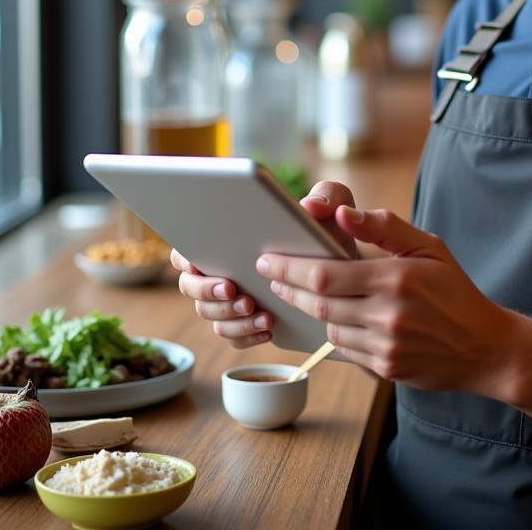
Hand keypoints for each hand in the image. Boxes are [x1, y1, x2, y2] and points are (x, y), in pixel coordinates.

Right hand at [168, 181, 357, 348]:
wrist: (346, 269)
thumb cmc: (329, 229)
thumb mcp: (334, 203)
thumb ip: (326, 195)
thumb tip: (310, 206)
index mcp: (226, 238)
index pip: (186, 247)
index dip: (185, 257)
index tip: (198, 263)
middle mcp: (221, 270)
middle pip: (190, 286)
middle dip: (207, 290)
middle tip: (233, 288)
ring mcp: (230, 299)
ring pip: (210, 314)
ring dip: (230, 315)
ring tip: (258, 310)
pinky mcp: (246, 323)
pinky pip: (233, 336)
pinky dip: (247, 334)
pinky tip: (268, 327)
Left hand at [255, 207, 520, 393]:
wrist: (484, 346)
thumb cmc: (454, 289)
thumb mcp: (429, 247)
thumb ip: (384, 227)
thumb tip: (343, 213)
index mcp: (396, 277)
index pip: (326, 273)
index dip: (290, 267)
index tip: (269, 259)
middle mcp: (388, 314)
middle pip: (319, 302)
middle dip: (288, 288)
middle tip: (271, 277)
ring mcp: (385, 345)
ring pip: (328, 328)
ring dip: (311, 311)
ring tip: (300, 295)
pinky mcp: (385, 369)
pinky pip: (345, 350)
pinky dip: (333, 333)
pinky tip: (332, 319)